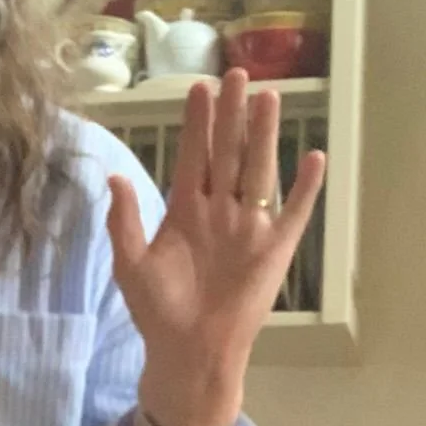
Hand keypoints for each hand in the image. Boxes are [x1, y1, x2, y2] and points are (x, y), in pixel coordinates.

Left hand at [105, 69, 325, 425]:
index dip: (196, 123)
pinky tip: (312, 156)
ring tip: (269, 98)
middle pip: (227, 152)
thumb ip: (124, 220)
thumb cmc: (157, 311)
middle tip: (237, 74)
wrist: (189, 351)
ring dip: (264, 136)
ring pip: (257, 170)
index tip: (199, 88)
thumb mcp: (130, 264)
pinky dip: (304, 187)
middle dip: (231, 115)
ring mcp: (248, 227)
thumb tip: (113, 176)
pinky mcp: (274, 249)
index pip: (193, 156)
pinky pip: (294, 212)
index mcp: (184, 210)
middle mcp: (219, 210)